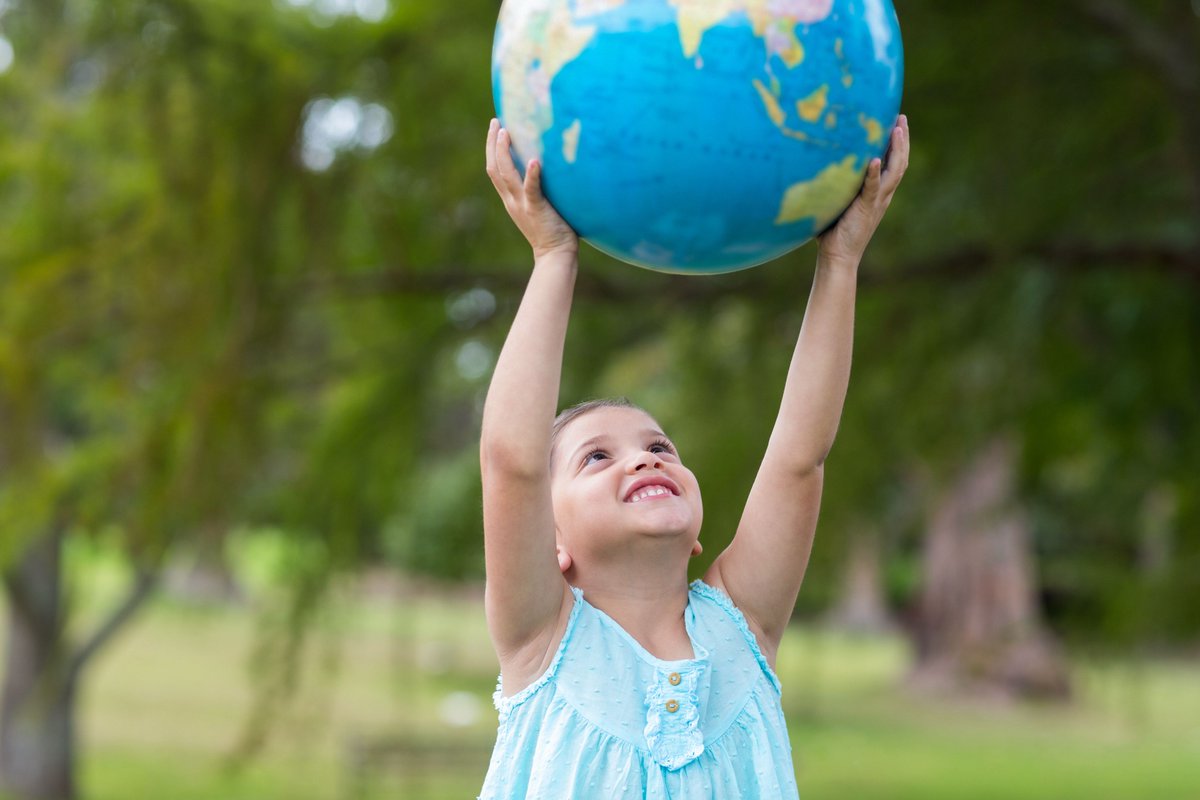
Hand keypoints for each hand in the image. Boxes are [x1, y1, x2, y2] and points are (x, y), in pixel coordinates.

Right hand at [485, 119, 578, 259]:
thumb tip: (547, 166)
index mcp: (511, 199)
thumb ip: (537, 189)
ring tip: (506, 132)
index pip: (495, 170)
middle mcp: (512, 200)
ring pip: (506, 175)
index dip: (492, 149)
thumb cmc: (554, 230)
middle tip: (496, 121)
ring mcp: (522, 205)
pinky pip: (531, 190)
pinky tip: (534, 161)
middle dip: (493, 143)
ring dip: (504, 152)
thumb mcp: (539, 206)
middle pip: (494, 168)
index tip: (496, 128)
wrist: (555, 255)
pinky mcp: (537, 210)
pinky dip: (532, 175)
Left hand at [817, 114, 908, 264]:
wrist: (838, 256)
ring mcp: (877, 201)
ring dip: (897, 149)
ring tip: (897, 129)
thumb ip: (836, 183)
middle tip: (902, 117)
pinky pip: (873, 189)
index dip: (897, 143)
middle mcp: (883, 195)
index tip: (897, 121)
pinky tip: (876, 159)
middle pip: (900, 162)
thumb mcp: (837, 200)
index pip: (893, 163)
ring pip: (894, 171)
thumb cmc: (833, 230)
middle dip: (903, 139)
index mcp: (878, 192)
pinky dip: (875, 174)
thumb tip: (816, 162)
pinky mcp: (866, 209)